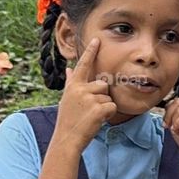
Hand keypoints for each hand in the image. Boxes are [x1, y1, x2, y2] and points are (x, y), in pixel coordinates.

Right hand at [54, 37, 117, 151]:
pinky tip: (97, 120)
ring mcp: (89, 98)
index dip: (90, 52)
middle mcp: (80, 89)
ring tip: (91, 116)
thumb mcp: (67, 99)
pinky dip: (108, 114)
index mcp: (73, 86)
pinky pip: (112, 106)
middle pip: (103, 84)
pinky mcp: (98, 109)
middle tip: (89, 109)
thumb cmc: (68, 119)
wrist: (67, 139)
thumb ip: (71, 83)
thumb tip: (69, 69)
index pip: (83, 65)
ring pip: (108, 96)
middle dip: (101, 96)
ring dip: (104, 106)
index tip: (97, 39)